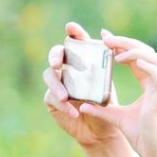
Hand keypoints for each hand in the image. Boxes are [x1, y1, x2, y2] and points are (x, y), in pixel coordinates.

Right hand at [42, 22, 124, 147]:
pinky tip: (73, 112)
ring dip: (56, 85)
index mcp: (82, 61)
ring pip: (49, 75)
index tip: (71, 27)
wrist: (101, 130)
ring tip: (65, 96)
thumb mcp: (106, 83)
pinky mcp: (51, 99)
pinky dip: (63, 105)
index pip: (76, 41)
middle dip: (55, 55)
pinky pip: (52, 97)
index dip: (73, 32)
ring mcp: (57, 83)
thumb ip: (104, 63)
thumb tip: (104, 34)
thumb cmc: (105, 104)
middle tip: (57, 63)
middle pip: (55, 54)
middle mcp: (67, 68)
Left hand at [77, 30, 156, 156]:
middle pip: (146, 52)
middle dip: (126, 42)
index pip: (136, 58)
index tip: (104, 37)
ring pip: (155, 59)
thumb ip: (102, 111)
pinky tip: (133, 62)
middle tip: (105, 38)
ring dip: (136, 51)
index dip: (122, 45)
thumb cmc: (144, 138)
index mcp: (149, 85)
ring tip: (116, 53)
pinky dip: (148, 67)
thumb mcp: (118, 119)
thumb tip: (83, 106)